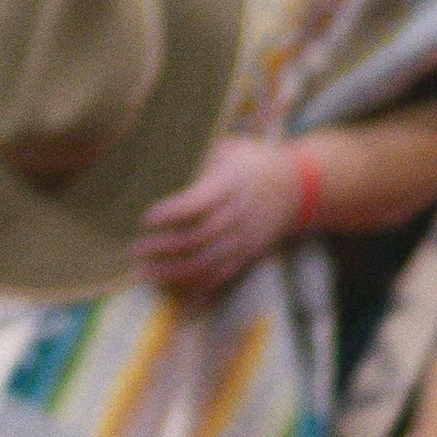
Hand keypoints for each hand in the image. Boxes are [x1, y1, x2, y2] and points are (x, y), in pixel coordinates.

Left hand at [130, 134, 299, 298]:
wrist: (301, 186)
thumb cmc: (253, 163)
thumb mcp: (229, 150)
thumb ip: (200, 160)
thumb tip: (158, 164)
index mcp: (231, 183)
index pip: (200, 202)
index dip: (172, 213)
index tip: (146, 218)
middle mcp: (239, 213)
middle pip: (199, 237)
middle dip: (163, 247)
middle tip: (135, 249)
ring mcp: (245, 237)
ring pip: (207, 261)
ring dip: (172, 270)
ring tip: (143, 271)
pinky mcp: (249, 253)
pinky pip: (222, 274)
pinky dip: (195, 283)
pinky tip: (171, 286)